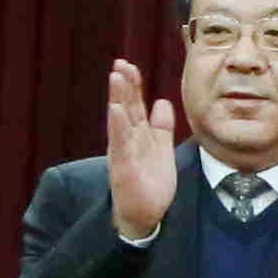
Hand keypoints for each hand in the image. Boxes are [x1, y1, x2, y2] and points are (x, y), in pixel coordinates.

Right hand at [105, 58, 180, 240]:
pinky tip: (115, 109)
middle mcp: (127, 139)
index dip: (132, 85)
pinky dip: (117, 125)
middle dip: (124, 85)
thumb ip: (161, 126)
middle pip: (126, 106)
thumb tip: (162, 101)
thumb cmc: (151, 182)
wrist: (146, 214)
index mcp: (137, 134)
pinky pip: (119, 143)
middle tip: (120, 63)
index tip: (129, 65)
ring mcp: (123, 151)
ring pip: (120, 119)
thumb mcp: (161, 148)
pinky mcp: (122, 166)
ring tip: (115, 77)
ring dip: (118, 97)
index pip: (134, 104)